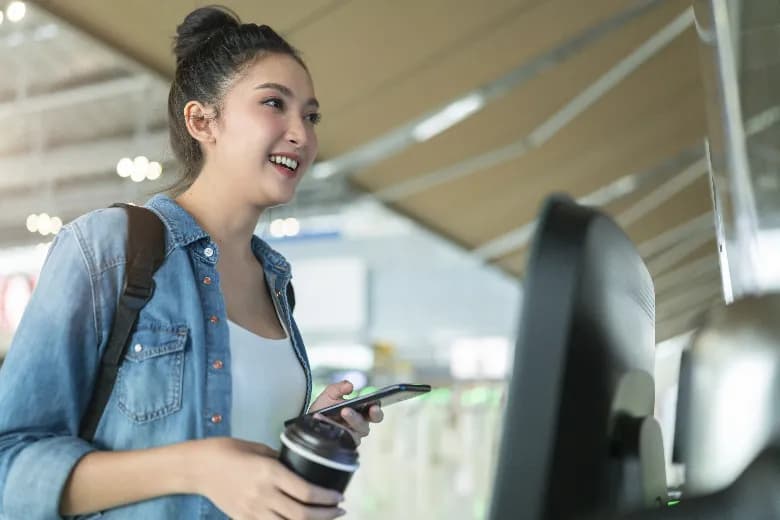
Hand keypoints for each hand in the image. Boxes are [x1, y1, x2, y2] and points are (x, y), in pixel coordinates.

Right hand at [192, 437, 344, 519]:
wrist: (199, 467)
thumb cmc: (229, 451)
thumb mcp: (260, 449)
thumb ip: (281, 461)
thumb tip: (301, 468)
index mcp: (270, 473)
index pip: (305, 492)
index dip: (326, 498)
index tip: (338, 496)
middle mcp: (263, 495)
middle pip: (301, 514)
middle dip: (325, 515)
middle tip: (339, 510)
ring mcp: (252, 511)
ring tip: (325, 519)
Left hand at [309, 380, 384, 445]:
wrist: (309, 421)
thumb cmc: (323, 408)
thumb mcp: (330, 394)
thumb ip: (339, 388)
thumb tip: (350, 386)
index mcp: (361, 413)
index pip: (374, 413)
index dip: (376, 410)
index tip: (374, 403)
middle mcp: (358, 426)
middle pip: (367, 425)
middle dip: (364, 417)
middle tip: (352, 409)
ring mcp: (350, 436)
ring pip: (357, 432)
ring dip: (352, 419)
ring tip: (343, 410)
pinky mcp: (342, 444)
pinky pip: (343, 439)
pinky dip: (336, 428)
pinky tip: (327, 421)